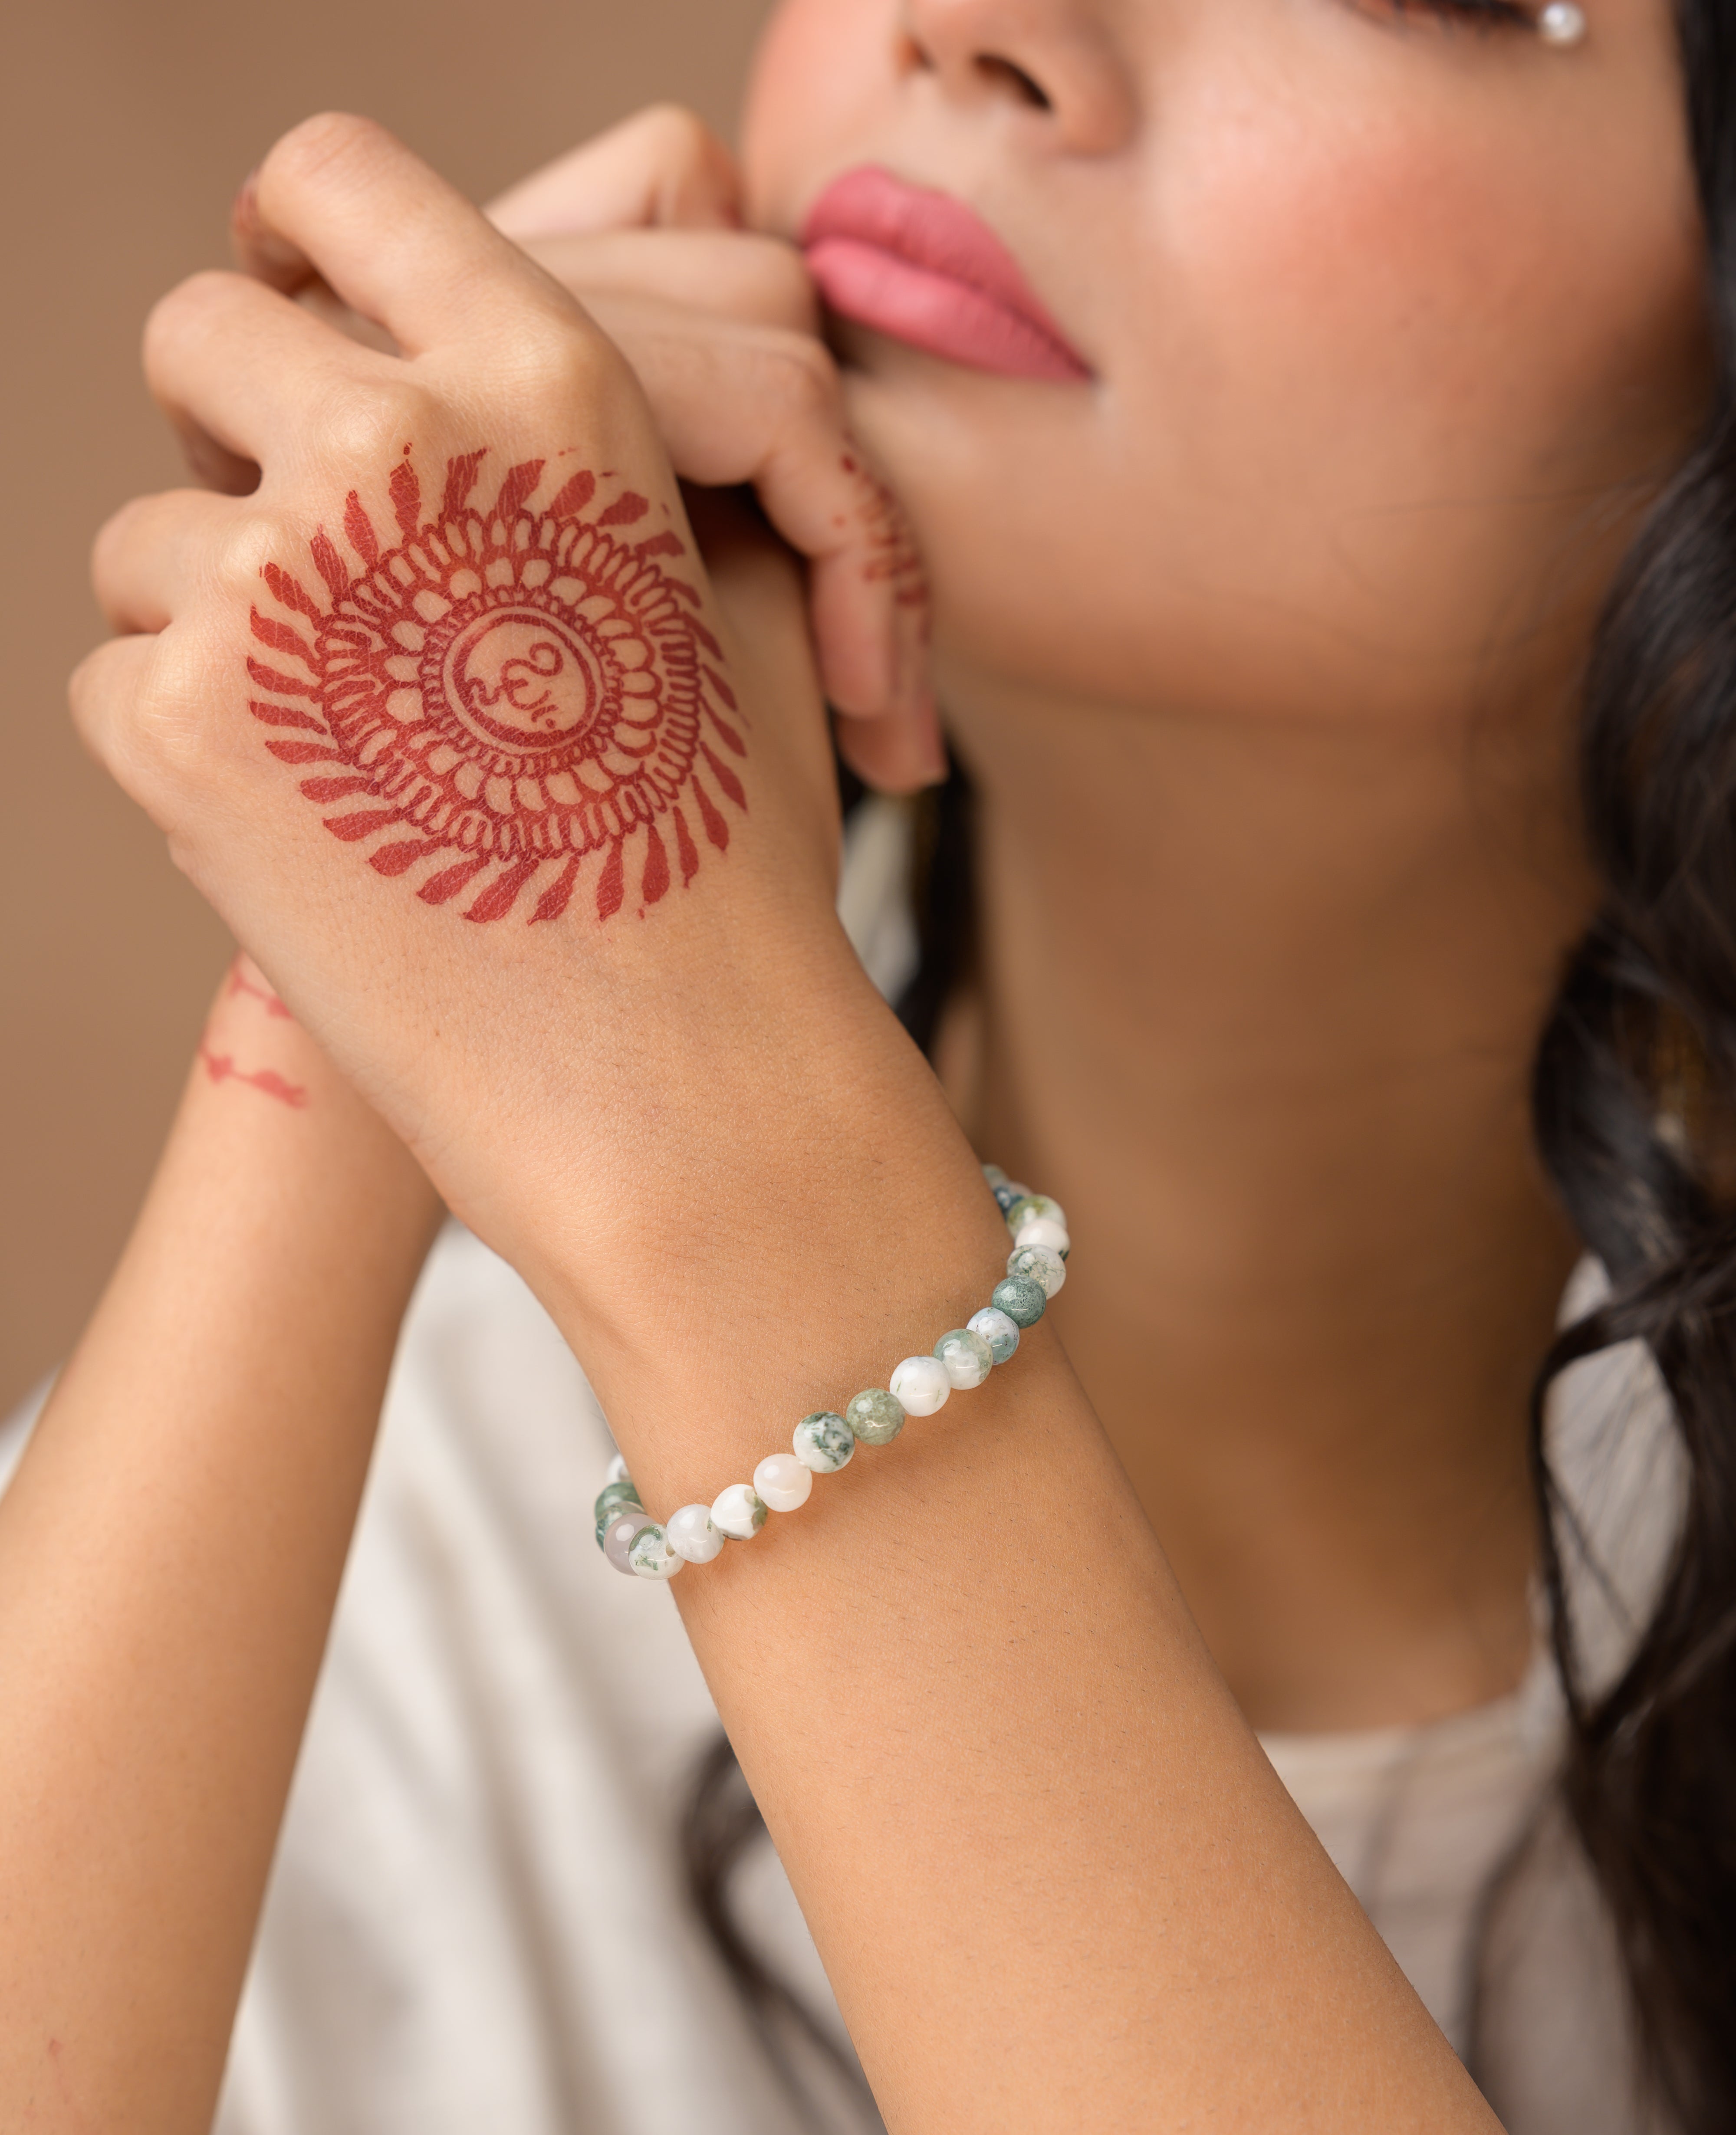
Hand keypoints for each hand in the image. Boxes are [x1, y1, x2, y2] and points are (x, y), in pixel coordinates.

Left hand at [72, 116, 902, 1327]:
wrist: (678, 1087)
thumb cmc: (726, 863)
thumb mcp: (720, 601)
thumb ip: (571, 450)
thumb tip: (430, 379)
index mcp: (551, 382)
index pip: (343, 179)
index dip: (304, 242)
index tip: (305, 319)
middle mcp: (399, 443)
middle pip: (202, 325)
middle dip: (241, 429)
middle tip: (317, 560)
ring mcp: (275, 581)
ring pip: (150, 532)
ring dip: (227, 626)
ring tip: (362, 756)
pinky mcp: (186, 727)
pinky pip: (117, 675)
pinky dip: (195, 753)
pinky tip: (323, 835)